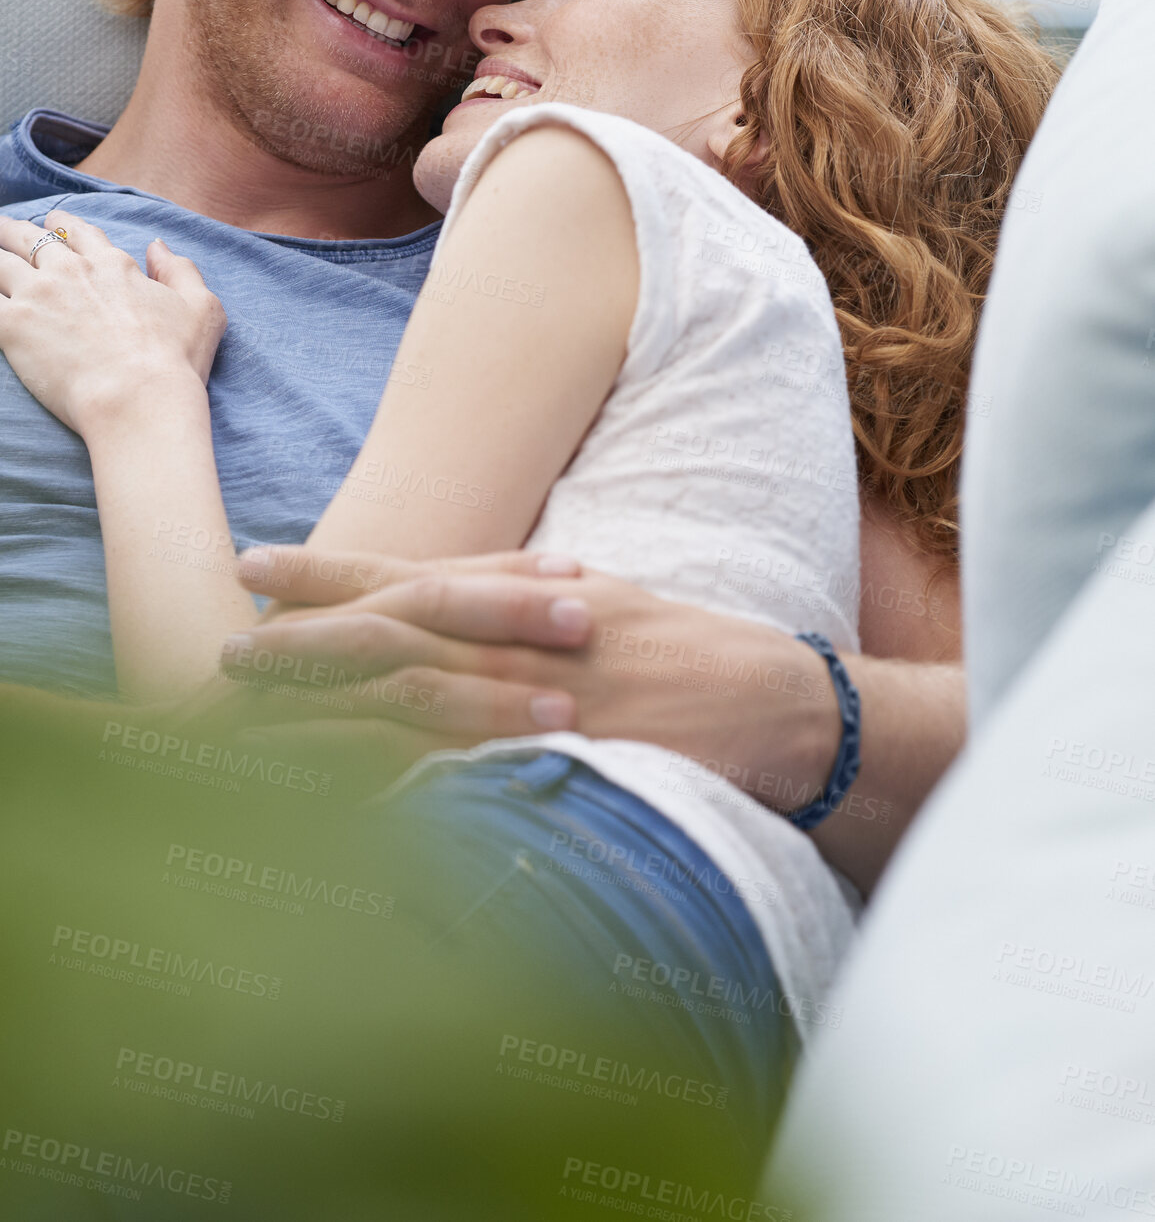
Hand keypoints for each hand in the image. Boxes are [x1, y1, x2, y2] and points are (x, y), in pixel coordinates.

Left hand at [0, 212, 225, 433]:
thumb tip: (158, 246)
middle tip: (1, 229)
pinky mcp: (12, 325)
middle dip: (11, 230)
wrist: (138, 398)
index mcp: (112, 265)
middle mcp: (70, 271)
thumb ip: (180, 270)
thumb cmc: (175, 360)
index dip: (62, 224)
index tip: (51, 222)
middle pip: (29, 238)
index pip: (79, 233)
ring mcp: (38, 295)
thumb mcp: (203, 308)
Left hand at [226, 545, 839, 802]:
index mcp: (524, 594)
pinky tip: (337, 788)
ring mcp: (538, 700)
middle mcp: (520, 639)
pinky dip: (397, 775)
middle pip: (389, 633)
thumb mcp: (596, 596)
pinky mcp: (560, 761)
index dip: (322, 572)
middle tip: (228, 645)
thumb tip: (441, 586)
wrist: (772, 704)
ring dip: (328, 703)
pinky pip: (465, 771)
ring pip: (410, 697)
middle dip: (302, 638)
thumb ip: (517, 592)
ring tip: (259, 715)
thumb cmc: (683, 646)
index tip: (253, 563)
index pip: (403, 576)